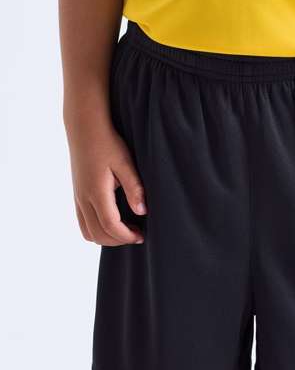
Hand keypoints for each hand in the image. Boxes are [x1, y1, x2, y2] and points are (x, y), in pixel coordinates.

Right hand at [68, 123, 146, 245]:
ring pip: (88, 232)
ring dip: (107, 237)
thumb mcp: (126, 163)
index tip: (141, 236)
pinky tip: (113, 221)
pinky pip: (82, 223)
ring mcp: (77, 198)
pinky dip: (97, 230)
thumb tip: (142, 212)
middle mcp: (83, 198)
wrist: (85, 128)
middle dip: (118, 240)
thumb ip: (134, 188)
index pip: (110, 225)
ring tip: (126, 230)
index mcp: (96, 191)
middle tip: (137, 234)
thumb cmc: (108, 143)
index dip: (126, 235)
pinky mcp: (76, 195)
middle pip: (98, 234)